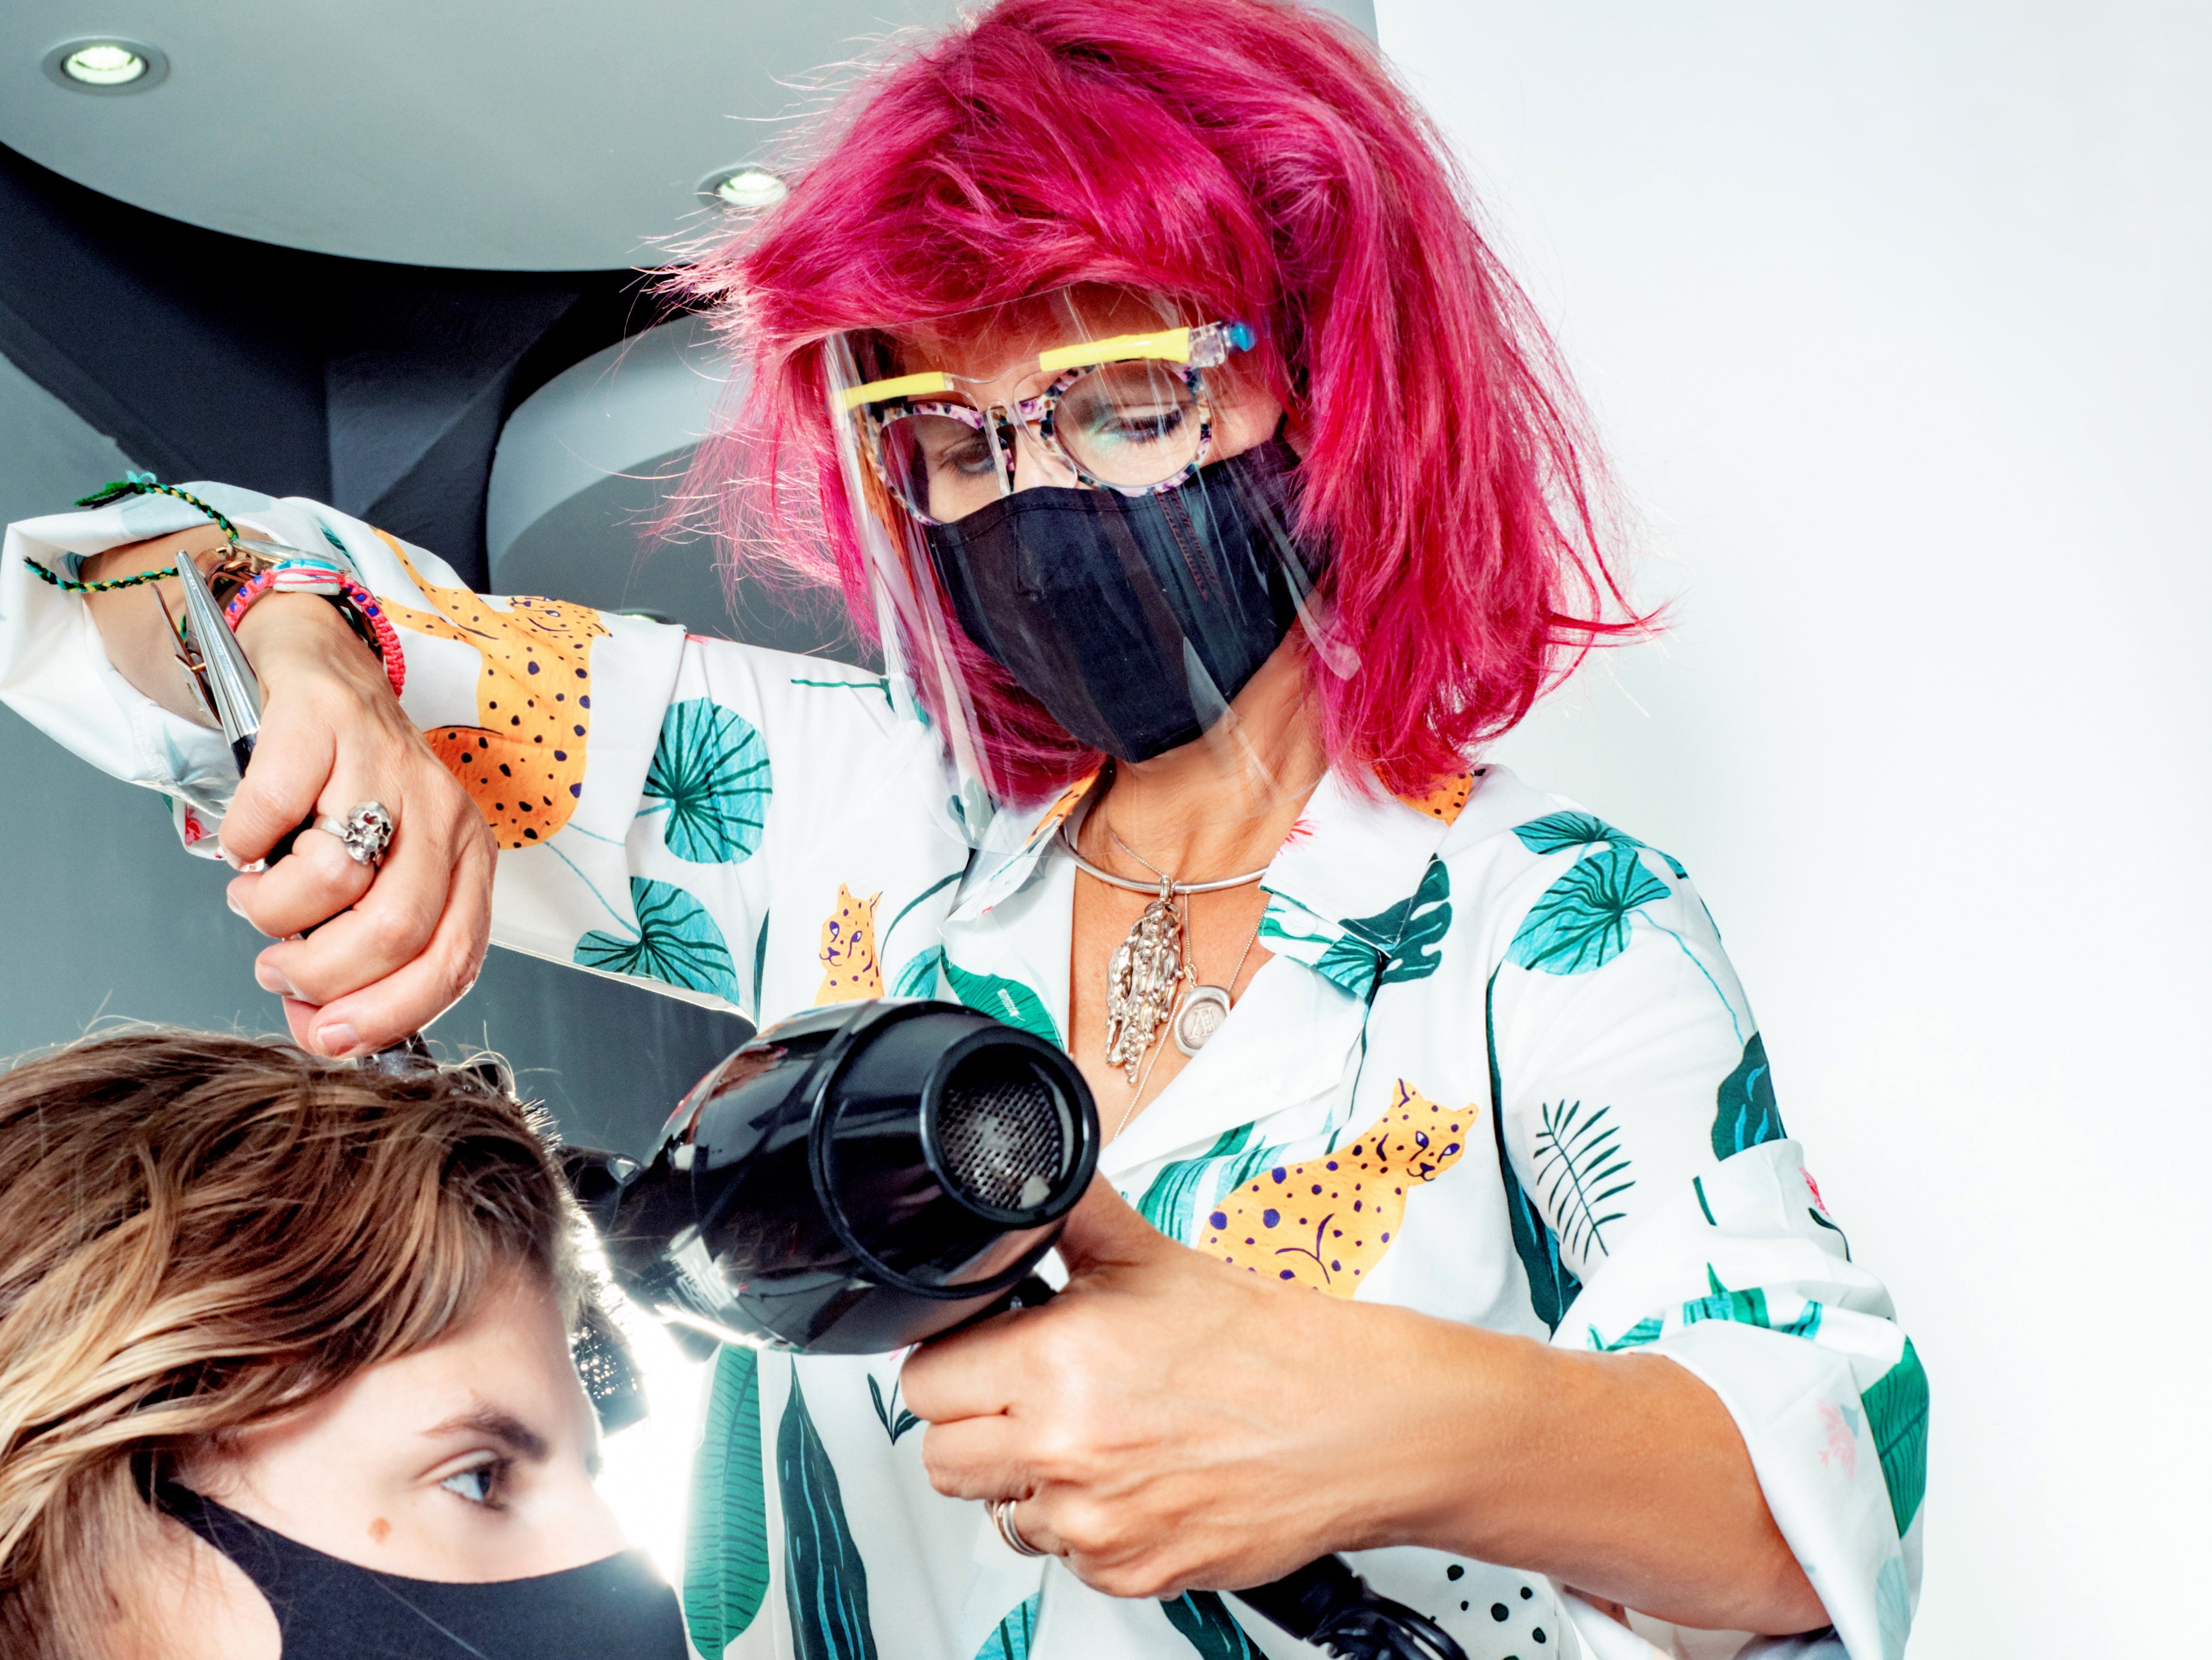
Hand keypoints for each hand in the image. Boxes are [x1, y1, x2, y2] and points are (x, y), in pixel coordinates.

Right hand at [219, 594, 494, 1056]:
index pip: (454, 960)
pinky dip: (242, 844)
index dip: (388, 1014)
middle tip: (278, 967)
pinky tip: (246, 843)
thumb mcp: (377, 875)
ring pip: (336, 876)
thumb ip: (362, 955)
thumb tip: (321, 1034)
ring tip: (259, 897)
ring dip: (273, 909)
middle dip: (322, 973)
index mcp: (466, 859)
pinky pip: (272, 811)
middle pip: (397, 928)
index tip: (328, 1036)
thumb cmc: (351, 789)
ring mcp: (388, 763)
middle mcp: (442, 812)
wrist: (324, 669)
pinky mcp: (326, 722)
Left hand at [900, 1181, 1396, 1598]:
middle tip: (1025, 1397)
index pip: (927, 1382)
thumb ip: (1071, 1216)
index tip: (982, 1355)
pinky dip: (1087, 1523)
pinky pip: (1065, 1556)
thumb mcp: (1150, 1256)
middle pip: (942, 1457)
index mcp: (1056, 1363)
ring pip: (998, 1512)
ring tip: (1093, 1436)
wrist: (1352, 1422)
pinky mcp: (1128, 1572)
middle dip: (975, 1424)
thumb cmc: (1266, 1345)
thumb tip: (1025, 1183)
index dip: (954, 1361)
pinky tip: (1132, 1477)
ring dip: (1029, 1480)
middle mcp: (1063, 1450)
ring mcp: (1094, 1521)